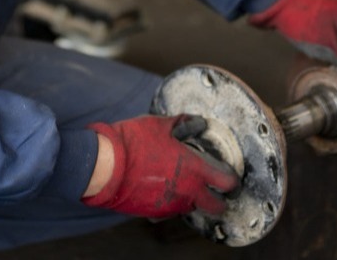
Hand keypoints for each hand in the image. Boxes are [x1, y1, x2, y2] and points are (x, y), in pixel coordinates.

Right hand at [82, 114, 239, 218]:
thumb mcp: (160, 125)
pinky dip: (171, 202)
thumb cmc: (133, 143)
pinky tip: (162, 188)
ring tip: (183, 184)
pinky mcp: (154, 213)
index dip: (232, 180)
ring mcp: (170, 205)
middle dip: (220, 201)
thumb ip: (183, 123)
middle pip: (216, 207)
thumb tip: (198, 122)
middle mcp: (186, 191)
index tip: (229, 176)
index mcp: (193, 169)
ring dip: (192, 199)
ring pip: (191, 208)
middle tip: (215, 191)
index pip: (227, 182)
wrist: (105, 166)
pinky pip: (170, 210)